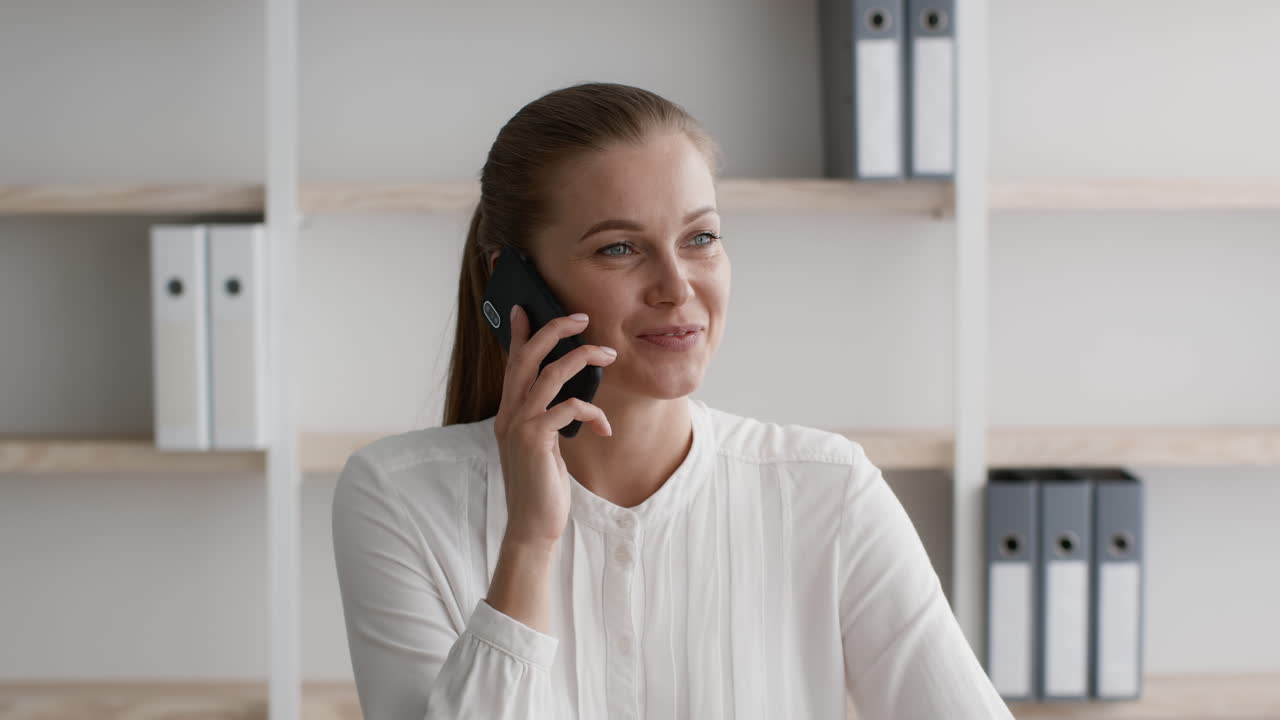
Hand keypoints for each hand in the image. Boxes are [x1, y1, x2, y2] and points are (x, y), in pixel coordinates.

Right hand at [492, 305, 616, 549]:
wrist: (532, 526)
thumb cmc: (541, 486)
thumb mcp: (541, 446)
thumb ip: (546, 420)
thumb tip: (568, 399)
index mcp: (509, 413)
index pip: (512, 364)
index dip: (518, 334)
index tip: (524, 308)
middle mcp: (509, 414)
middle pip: (527, 358)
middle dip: (554, 331)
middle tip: (580, 317)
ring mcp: (520, 426)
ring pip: (550, 376)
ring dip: (582, 359)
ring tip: (608, 354)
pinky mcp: (535, 441)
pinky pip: (567, 409)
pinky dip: (591, 411)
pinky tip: (604, 426)